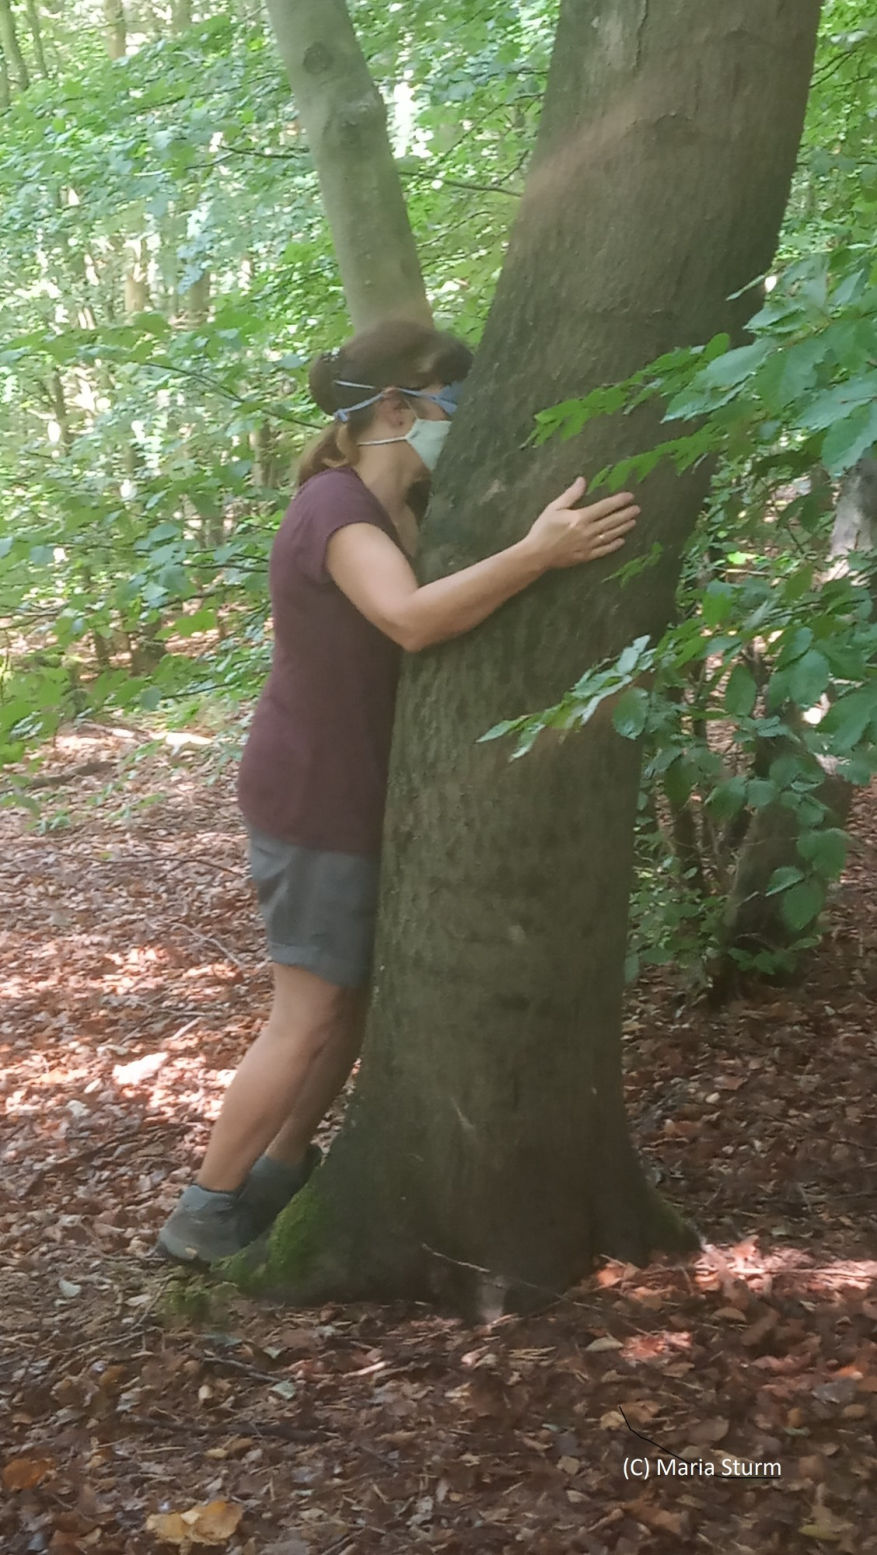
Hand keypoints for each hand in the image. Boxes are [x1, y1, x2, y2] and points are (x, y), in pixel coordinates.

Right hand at [523, 476, 638, 570]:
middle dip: (625, 514)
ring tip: (633, 522)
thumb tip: (582, 480)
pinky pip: (603, 551)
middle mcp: (588, 531)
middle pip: (611, 521)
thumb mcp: (554, 508)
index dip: (618, 501)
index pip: (604, 507)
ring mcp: (588, 545)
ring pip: (610, 535)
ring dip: (623, 528)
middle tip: (637, 509)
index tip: (630, 496)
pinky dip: (613, 545)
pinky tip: (621, 541)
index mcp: (581, 517)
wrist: (537, 554)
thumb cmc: (543, 529)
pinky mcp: (586, 556)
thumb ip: (570, 495)